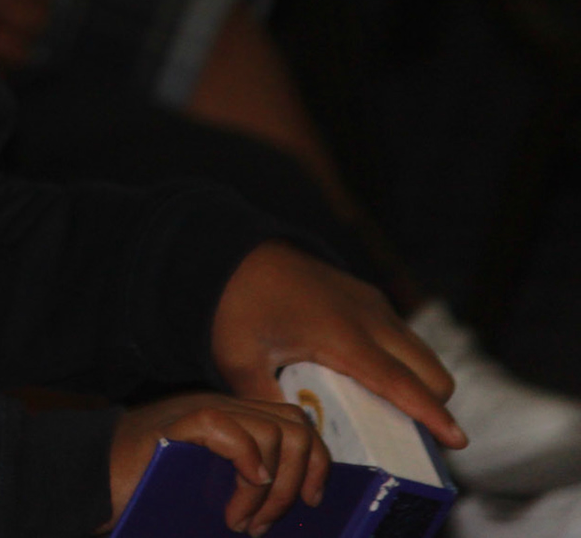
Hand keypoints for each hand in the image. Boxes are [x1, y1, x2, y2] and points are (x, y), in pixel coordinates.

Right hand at [105, 392, 329, 534]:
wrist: (89, 478)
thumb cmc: (145, 490)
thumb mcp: (207, 488)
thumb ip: (242, 487)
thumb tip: (289, 513)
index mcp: (233, 421)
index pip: (294, 423)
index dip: (317, 462)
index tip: (314, 501)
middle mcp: (221, 409)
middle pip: (294, 425)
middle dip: (302, 478)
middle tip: (274, 520)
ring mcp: (198, 412)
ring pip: (271, 431)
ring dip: (271, 487)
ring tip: (246, 521)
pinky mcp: (176, 423)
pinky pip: (229, 430)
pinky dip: (247, 462)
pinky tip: (240, 491)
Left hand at [212, 241, 465, 449]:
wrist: (232, 251)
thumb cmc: (234, 306)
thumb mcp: (238, 359)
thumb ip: (268, 403)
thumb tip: (295, 440)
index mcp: (341, 335)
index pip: (400, 382)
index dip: (431, 414)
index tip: (459, 441)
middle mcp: (368, 317)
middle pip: (430, 370)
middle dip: (433, 405)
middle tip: (411, 440)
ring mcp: (372, 303)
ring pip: (421, 352)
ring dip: (420, 383)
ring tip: (391, 416)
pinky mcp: (368, 296)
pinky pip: (403, 336)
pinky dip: (403, 362)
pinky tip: (371, 381)